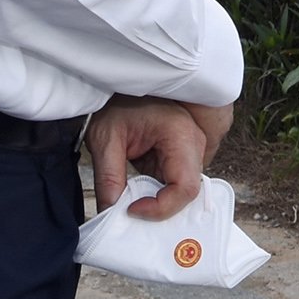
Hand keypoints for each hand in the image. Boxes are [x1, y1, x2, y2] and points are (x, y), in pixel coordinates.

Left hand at [88, 95, 233, 219]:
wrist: (121, 84)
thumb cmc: (116, 103)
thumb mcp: (105, 139)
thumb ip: (108, 178)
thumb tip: (111, 214)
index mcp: (180, 133)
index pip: (186, 186)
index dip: (162, 207)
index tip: (132, 210)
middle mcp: (193, 141)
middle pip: (189, 191)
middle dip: (162, 209)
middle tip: (131, 213)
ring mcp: (190, 149)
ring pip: (183, 191)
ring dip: (159, 203)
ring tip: (132, 206)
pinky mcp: (180, 156)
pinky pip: (175, 184)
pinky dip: (158, 196)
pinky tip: (138, 198)